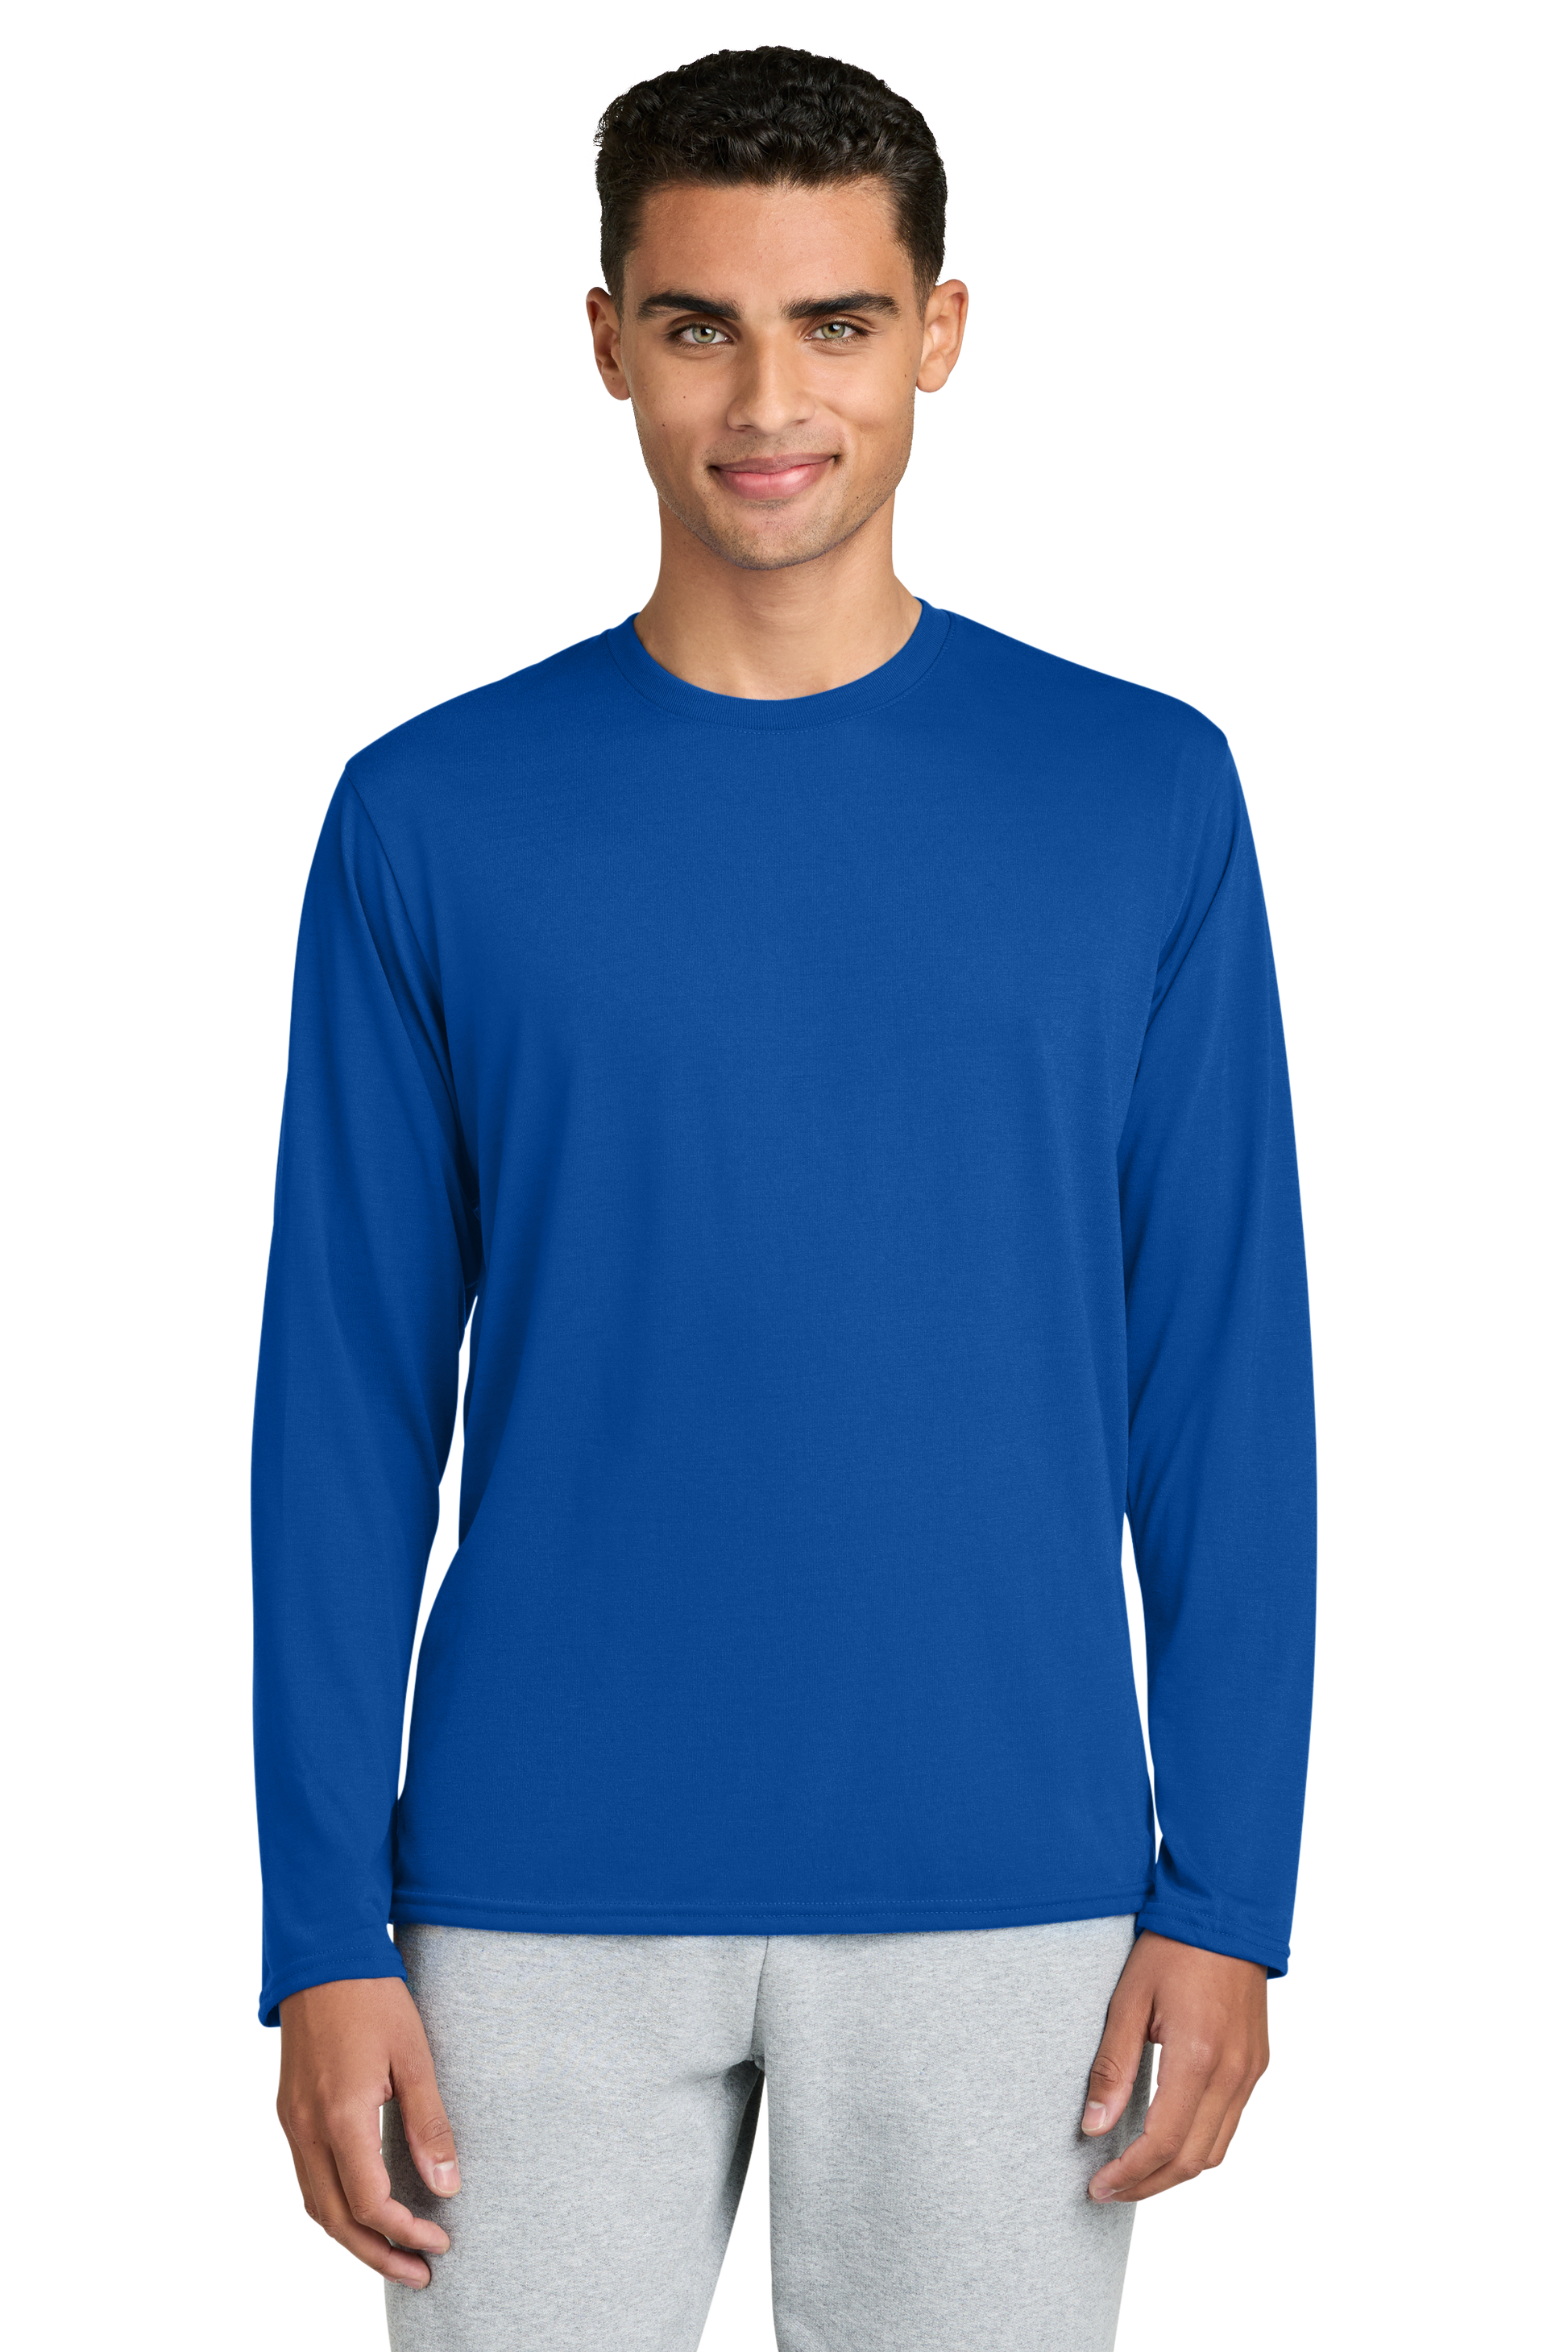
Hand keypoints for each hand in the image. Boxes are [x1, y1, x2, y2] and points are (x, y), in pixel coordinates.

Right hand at [275, 1976, 459, 2286]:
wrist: (322, 1955)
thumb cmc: (374, 1998)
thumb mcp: (414, 2055)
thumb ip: (428, 2124)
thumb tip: (447, 2187)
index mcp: (340, 2116)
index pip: (369, 2202)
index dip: (406, 2230)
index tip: (441, 2239)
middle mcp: (306, 2127)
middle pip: (335, 2218)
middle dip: (377, 2254)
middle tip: (419, 2274)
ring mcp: (291, 2121)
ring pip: (315, 2203)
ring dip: (353, 2236)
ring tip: (394, 2255)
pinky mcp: (289, 2111)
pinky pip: (308, 2176)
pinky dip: (336, 2205)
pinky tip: (364, 2209)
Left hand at [1081, 1931, 1270, 2202]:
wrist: (1225, 1913)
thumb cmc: (1171, 1948)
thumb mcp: (1129, 1999)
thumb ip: (1113, 2066)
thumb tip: (1093, 2127)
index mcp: (1198, 2057)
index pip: (1163, 2141)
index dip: (1129, 2173)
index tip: (1097, 2186)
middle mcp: (1232, 2073)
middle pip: (1192, 2159)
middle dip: (1149, 2184)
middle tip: (1109, 2191)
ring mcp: (1250, 2072)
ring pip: (1216, 2150)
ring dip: (1174, 2172)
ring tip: (1134, 2175)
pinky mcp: (1256, 2065)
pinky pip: (1229, 2125)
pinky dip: (1197, 2146)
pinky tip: (1167, 2142)